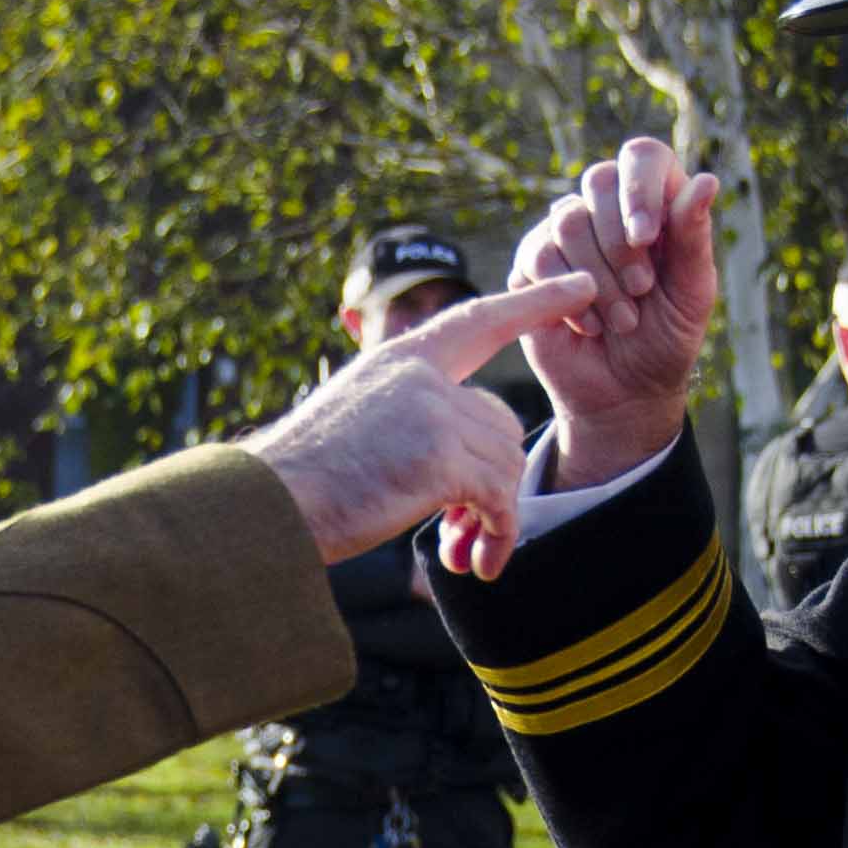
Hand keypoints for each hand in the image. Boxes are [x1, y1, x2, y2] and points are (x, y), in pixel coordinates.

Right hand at [246, 276, 585, 562]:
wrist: (264, 507)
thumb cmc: (304, 482)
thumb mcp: (360, 424)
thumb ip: (417, 419)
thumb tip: (484, 464)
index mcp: (399, 360)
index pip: (479, 320)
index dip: (535, 302)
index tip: (583, 285)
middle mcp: (419, 374)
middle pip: (502, 425)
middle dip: (494, 485)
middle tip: (468, 534)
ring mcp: (430, 410)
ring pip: (506, 464)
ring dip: (493, 518)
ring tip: (464, 552)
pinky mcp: (437, 456)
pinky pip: (498, 499)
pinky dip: (496, 537)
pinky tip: (476, 563)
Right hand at [499, 136, 719, 500]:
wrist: (625, 393)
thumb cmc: (667, 338)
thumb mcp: (693, 292)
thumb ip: (695, 236)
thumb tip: (708, 179)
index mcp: (652, 203)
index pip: (642, 156)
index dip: (641, 188)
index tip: (648, 237)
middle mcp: (606, 210)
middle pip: (598, 179)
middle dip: (621, 241)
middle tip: (642, 291)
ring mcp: (565, 236)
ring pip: (567, 219)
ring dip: (599, 276)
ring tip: (622, 319)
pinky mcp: (532, 267)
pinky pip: (537, 255)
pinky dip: (567, 293)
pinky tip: (589, 325)